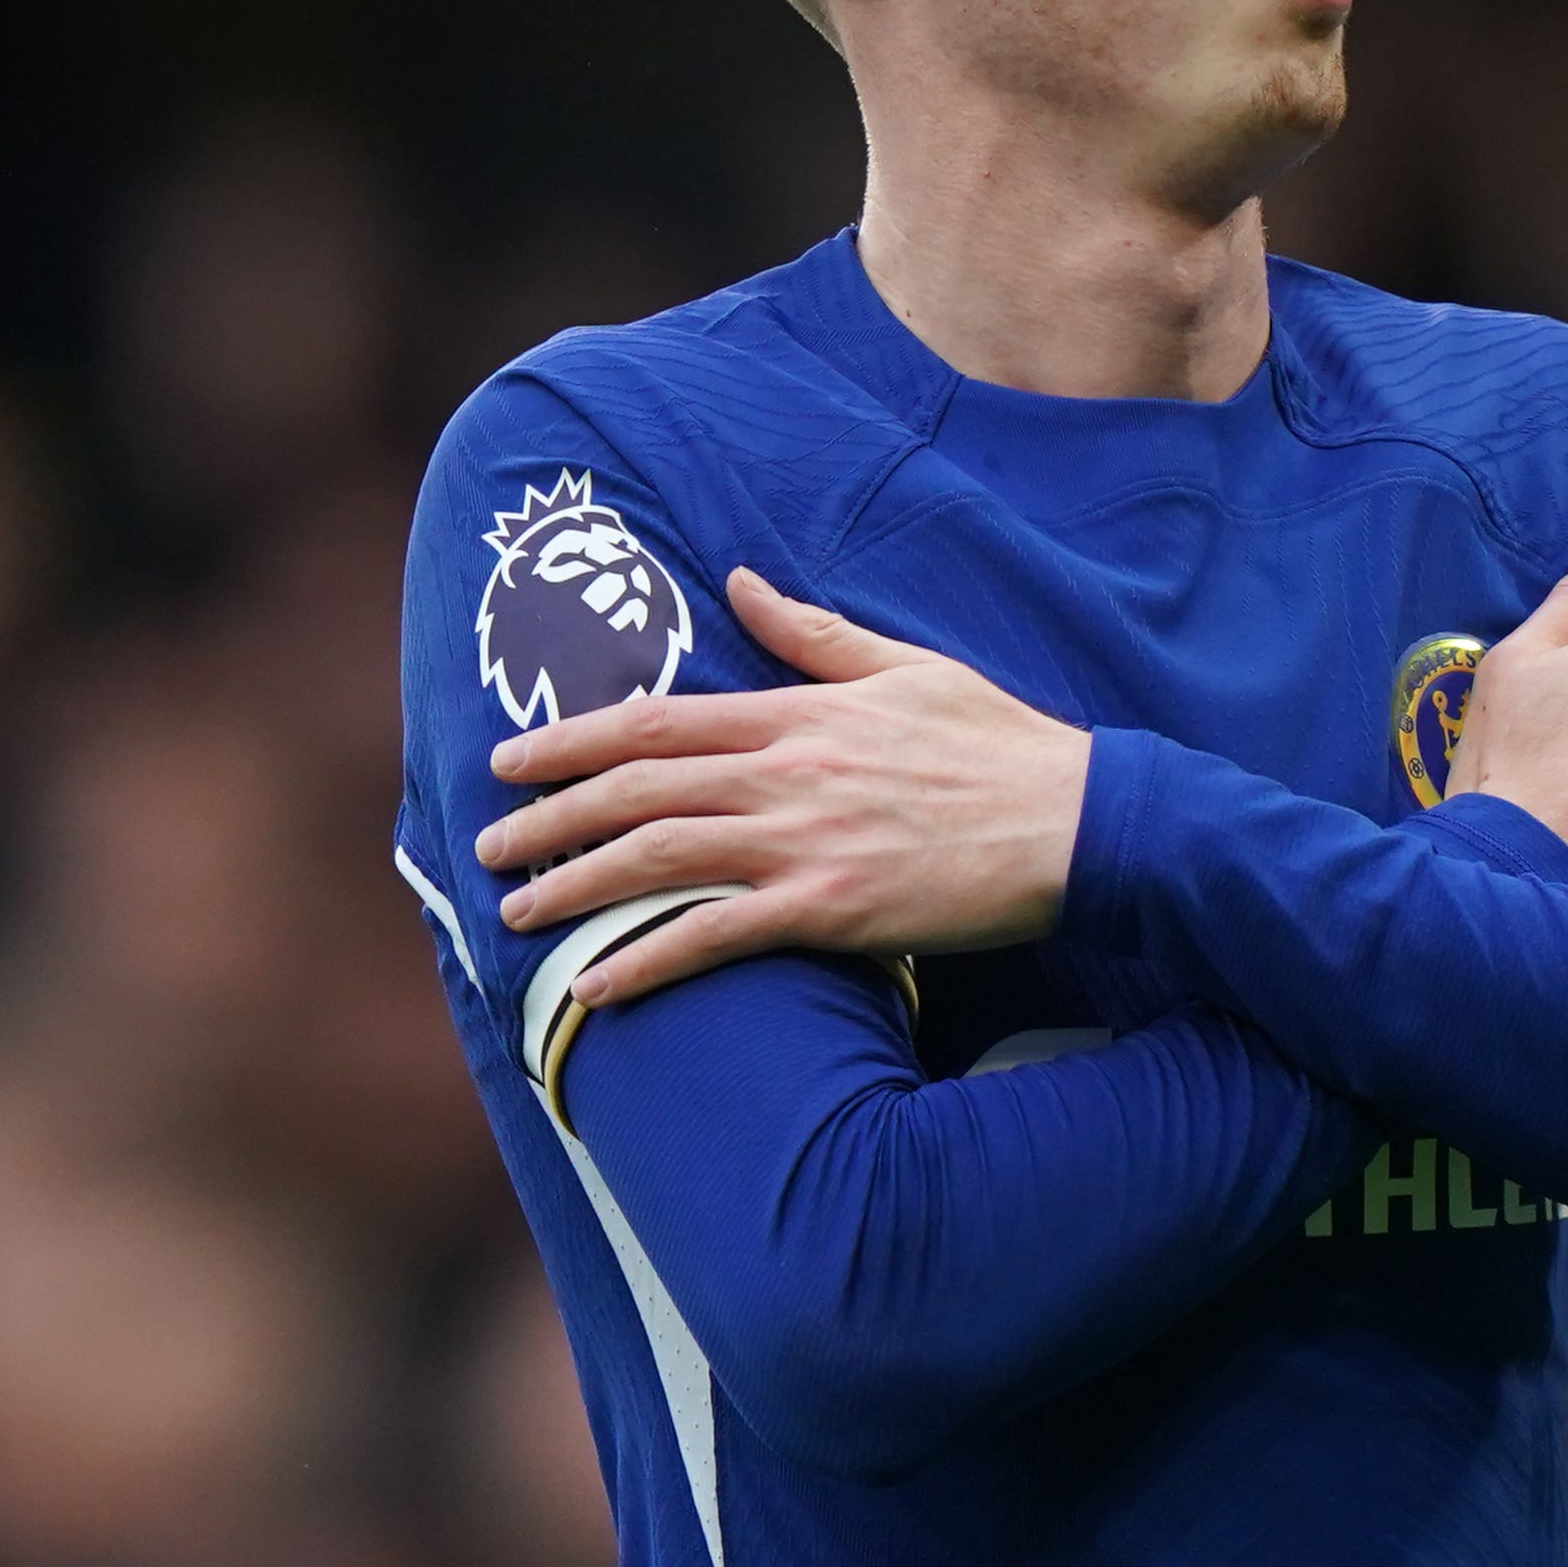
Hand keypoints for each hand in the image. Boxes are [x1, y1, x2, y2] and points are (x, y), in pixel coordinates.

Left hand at [473, 568, 1091, 1010]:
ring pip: (656, 859)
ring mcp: (805, 842)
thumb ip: (815, 633)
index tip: (512, 759)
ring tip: (517, 913)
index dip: (572, 740)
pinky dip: (645, 961)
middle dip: (549, 818)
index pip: (657, 721)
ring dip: (573, 886)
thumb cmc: (1001, 745)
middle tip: (487, 848)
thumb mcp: (909, 665)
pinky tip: (593, 984)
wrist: (1080, 821)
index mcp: (799, 712)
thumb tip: (744, 582)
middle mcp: (786, 772)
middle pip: (636, 790)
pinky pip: (714, 938)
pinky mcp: (832, 908)